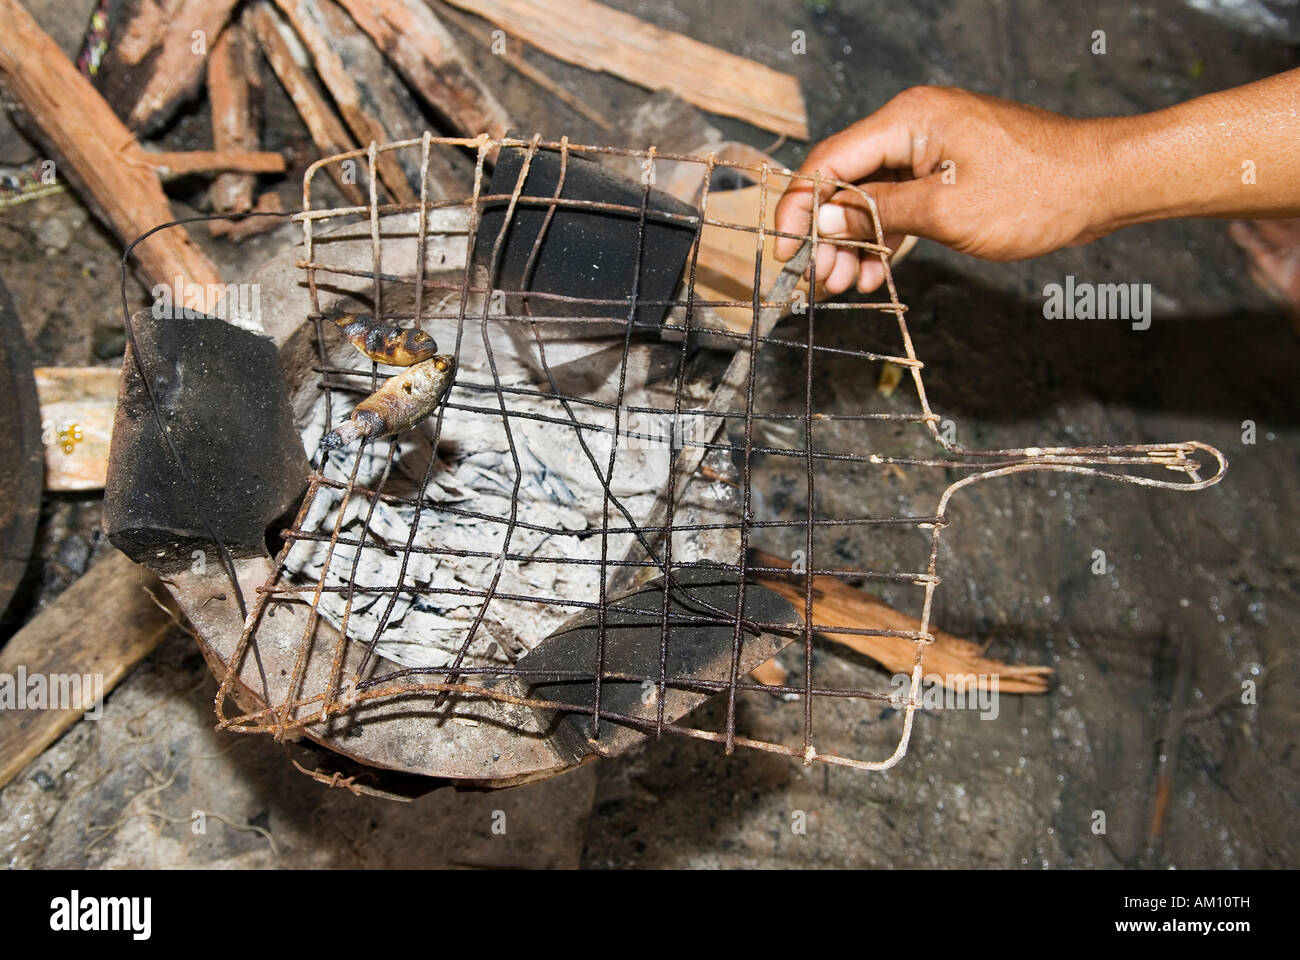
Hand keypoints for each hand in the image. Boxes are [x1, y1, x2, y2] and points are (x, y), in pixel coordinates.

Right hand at [773, 86, 1111, 292]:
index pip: (829, 162)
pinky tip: (872, 274)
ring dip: (854, 243)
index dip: (800, 209)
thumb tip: (825, 219)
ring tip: (845, 286)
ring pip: (870, 197)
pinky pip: (900, 203)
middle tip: (820, 281)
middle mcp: (914, 124)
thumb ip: (878, 214)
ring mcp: (933, 147)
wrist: (1103, 185)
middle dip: (828, 234)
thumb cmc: (1037, 191)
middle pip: (845, 181)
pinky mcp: (948, 170)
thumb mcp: (946, 211)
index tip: (785, 251)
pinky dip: (884, 237)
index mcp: (909, 118)